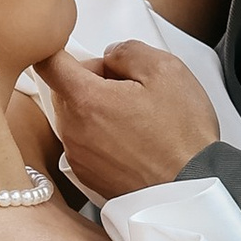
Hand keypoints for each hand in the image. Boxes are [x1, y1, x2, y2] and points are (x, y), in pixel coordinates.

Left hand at [37, 40, 221, 199]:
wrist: (192, 192)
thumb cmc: (182, 138)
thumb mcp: (166, 70)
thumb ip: (127, 50)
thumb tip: (112, 54)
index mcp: (86, 100)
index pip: (48, 63)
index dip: (59, 48)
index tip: (71, 48)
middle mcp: (73, 131)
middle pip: (64, 89)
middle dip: (91, 80)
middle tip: (128, 87)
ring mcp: (78, 157)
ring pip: (75, 117)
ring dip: (97, 109)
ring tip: (136, 118)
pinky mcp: (88, 176)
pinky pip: (85, 143)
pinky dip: (102, 136)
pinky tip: (133, 140)